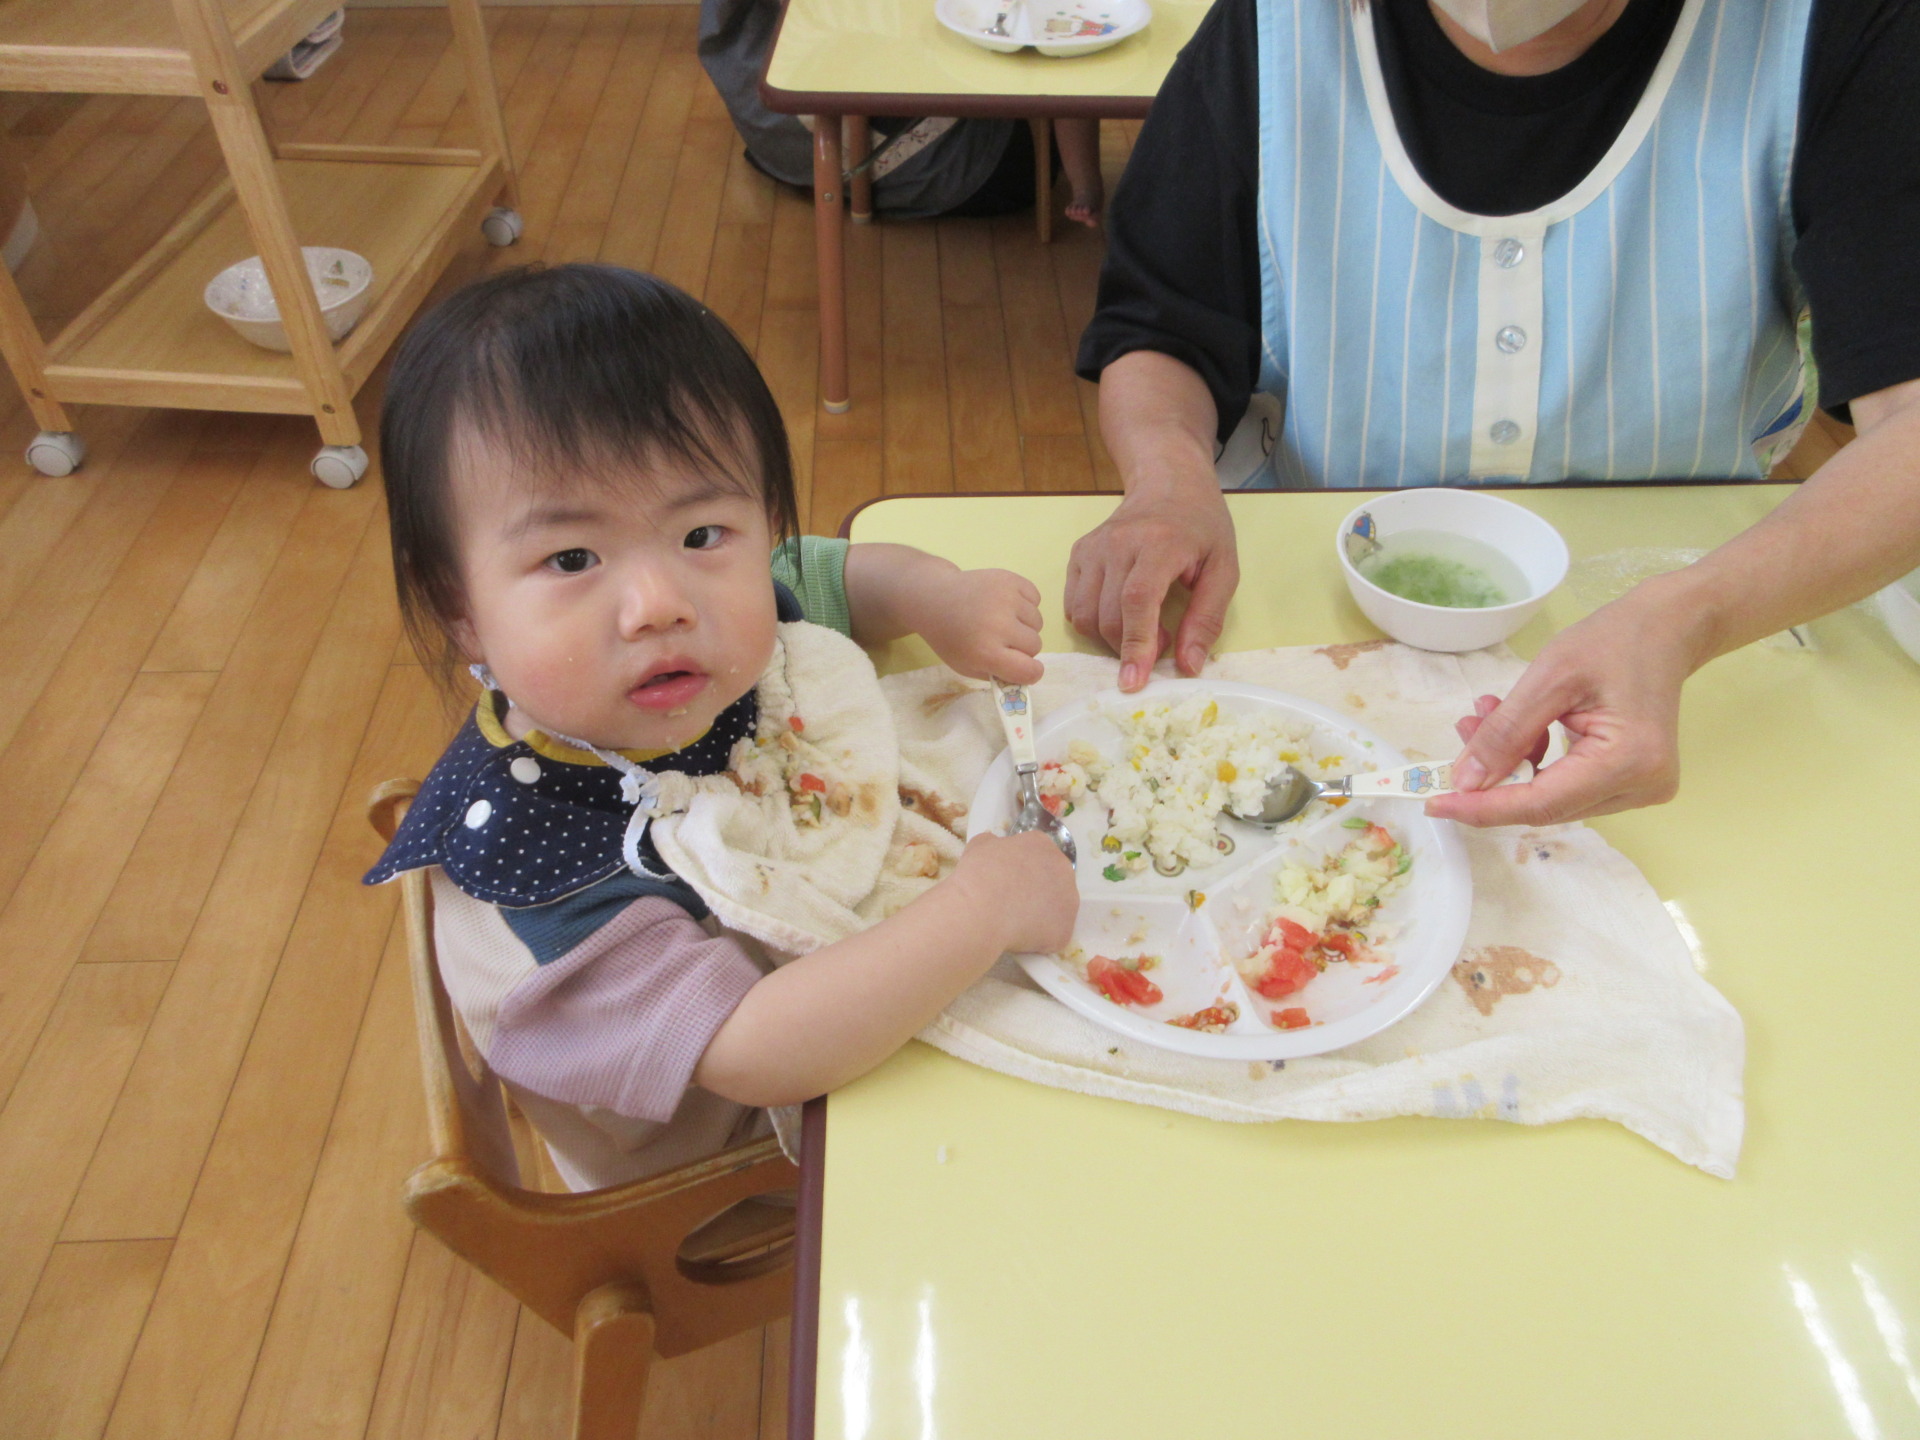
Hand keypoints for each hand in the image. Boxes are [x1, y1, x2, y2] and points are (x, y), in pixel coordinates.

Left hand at [915, 567, 1045, 683]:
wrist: (935, 598)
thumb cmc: (950, 638)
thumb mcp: (966, 667)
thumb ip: (997, 675)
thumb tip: (1027, 675)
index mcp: (986, 652)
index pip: (1029, 671)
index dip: (1030, 672)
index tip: (1024, 668)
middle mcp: (999, 625)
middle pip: (1036, 646)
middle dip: (1024, 648)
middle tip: (1004, 641)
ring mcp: (1007, 599)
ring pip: (1038, 622)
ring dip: (1025, 625)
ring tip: (1003, 620)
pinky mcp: (1011, 580)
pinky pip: (1035, 598)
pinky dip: (1026, 604)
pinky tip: (1006, 604)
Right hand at [950, 831, 1079, 955]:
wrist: (981, 910)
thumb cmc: (978, 874)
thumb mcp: (979, 846)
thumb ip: (994, 844)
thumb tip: (996, 848)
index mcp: (1042, 845)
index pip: (1037, 855)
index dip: (1022, 869)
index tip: (1008, 880)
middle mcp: (1063, 869)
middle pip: (1053, 880)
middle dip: (1036, 891)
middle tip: (1012, 902)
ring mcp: (1069, 901)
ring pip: (1056, 909)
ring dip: (1040, 915)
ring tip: (1014, 922)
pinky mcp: (1065, 929)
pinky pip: (1053, 935)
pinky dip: (1039, 939)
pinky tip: (1019, 939)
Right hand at [1065, 486, 1237, 690]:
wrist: (1169, 483)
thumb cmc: (1202, 527)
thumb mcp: (1224, 569)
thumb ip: (1207, 618)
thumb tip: (1188, 666)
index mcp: (1159, 543)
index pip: (1137, 600)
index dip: (1136, 643)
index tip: (1135, 680)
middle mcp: (1118, 543)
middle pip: (1108, 615)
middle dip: (1130, 646)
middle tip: (1163, 641)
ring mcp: (1093, 548)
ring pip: (1085, 615)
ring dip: (1110, 639)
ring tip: (1142, 627)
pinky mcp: (1078, 554)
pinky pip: (1074, 604)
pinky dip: (1093, 623)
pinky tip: (1120, 614)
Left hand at [1424, 592, 1697, 826]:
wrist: (1666, 628)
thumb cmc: (1614, 641)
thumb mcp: (1549, 678)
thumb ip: (1505, 734)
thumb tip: (1464, 782)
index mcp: (1630, 761)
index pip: (1541, 803)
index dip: (1483, 807)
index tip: (1434, 802)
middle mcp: (1642, 787)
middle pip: (1544, 803)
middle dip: (1493, 777)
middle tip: (1460, 732)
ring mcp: (1639, 789)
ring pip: (1550, 796)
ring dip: (1510, 763)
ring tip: (1485, 715)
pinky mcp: (1629, 782)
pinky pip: (1565, 785)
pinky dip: (1532, 760)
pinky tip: (1518, 726)